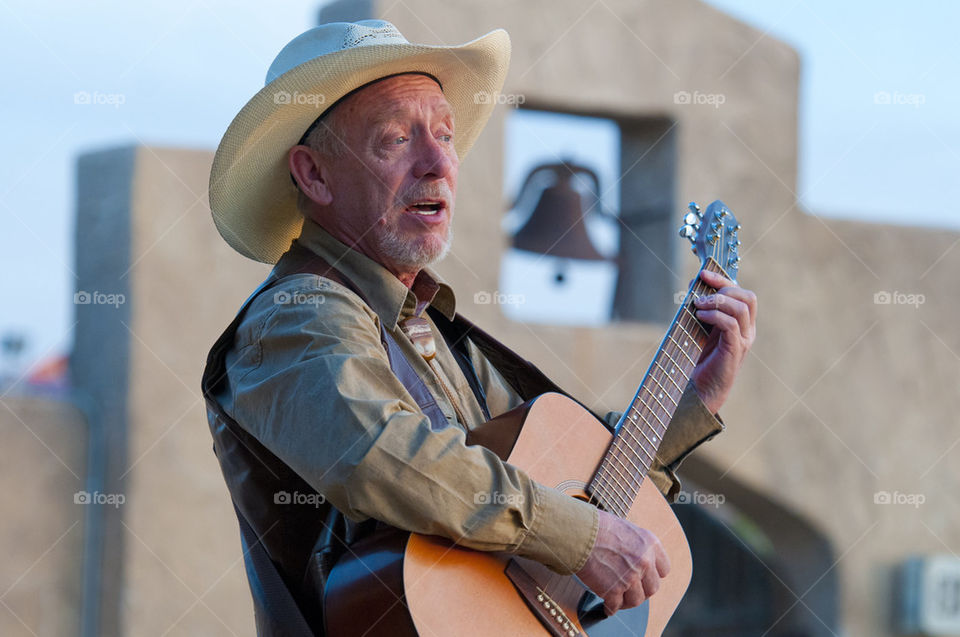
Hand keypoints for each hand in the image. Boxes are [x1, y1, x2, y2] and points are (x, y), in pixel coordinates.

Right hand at [575, 510, 670, 615]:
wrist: (580, 533)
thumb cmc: (597, 527)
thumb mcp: (627, 530)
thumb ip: (637, 547)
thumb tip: (636, 562)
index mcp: (651, 544)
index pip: (664, 569)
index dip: (652, 575)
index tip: (644, 578)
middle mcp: (645, 562)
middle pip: (652, 588)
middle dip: (641, 590)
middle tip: (630, 590)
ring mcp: (630, 577)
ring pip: (636, 600)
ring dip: (627, 601)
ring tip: (618, 600)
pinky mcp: (614, 590)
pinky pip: (615, 606)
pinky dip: (610, 608)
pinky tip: (607, 606)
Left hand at [690, 269, 756, 412]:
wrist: (698, 389)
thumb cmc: (698, 358)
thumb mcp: (698, 326)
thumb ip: (700, 306)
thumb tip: (694, 283)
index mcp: (741, 323)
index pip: (741, 293)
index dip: (723, 280)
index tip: (703, 274)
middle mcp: (747, 330)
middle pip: (748, 297)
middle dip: (724, 288)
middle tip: (701, 294)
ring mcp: (744, 340)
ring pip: (742, 309)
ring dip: (717, 302)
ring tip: (697, 305)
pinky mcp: (735, 350)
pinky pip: (732, 325)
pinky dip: (715, 316)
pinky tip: (700, 316)